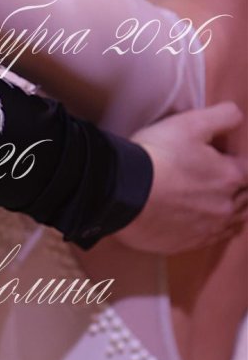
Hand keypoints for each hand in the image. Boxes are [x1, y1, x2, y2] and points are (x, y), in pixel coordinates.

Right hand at [118, 102, 247, 253]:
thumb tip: (238, 117)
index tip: (229, 158)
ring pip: (234, 222)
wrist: (122, 192)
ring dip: (233, 211)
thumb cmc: (157, 155)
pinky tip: (207, 224)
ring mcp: (207, 228)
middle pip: (246, 199)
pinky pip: (212, 239)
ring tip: (223, 204)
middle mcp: (225, 206)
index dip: (241, 162)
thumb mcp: (191, 123)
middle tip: (228, 180)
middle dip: (241, 189)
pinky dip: (215, 230)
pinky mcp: (187, 243)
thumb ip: (223, 116)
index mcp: (231, 176)